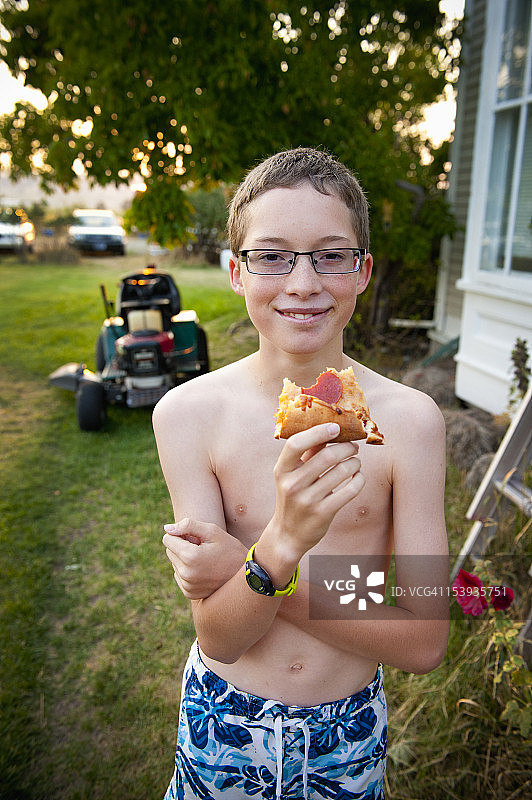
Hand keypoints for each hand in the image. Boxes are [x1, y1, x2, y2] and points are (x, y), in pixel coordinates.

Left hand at [162, 519, 245, 599]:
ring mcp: (187, 586)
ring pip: (174, 564)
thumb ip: (188, 525)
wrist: (247, 575)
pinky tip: (204, 570)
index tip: (196, 538)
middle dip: (182, 546)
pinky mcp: (190, 594)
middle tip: (203, 548)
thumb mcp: (212, 531)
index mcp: (190, 557)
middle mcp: (186, 574)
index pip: (168, 539)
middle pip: (169, 551)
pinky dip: (188, 571)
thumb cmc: (230, 549)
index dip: (181, 534)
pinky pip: (179, 576)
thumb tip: (167, 528)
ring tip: (206, 560)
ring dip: (185, 559)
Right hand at [270, 423, 363, 559]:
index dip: (318, 432)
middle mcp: (292, 484)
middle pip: (326, 456)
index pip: (295, 444)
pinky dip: (359, 480)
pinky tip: (358, 476)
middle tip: (354, 446)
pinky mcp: (323, 513)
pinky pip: (350, 490)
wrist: (288, 534)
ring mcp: (307, 500)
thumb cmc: (294, 497)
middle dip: (346, 447)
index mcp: (282, 470)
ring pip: (342, 472)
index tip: (336, 427)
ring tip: (356, 462)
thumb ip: (308, 452)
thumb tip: (329, 428)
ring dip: (355, 462)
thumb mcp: (292, 474)